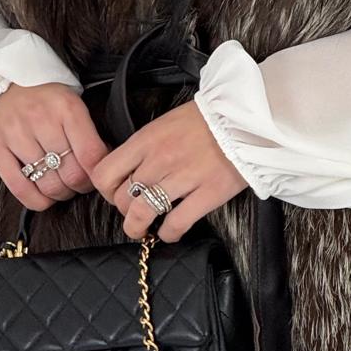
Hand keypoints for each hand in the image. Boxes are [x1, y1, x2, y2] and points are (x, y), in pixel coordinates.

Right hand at [0, 82, 110, 208]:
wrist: (3, 84)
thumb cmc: (43, 98)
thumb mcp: (72, 103)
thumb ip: (88, 132)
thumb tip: (102, 164)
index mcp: (66, 107)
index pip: (91, 155)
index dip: (98, 174)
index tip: (97, 176)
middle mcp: (40, 119)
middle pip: (71, 174)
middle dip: (80, 186)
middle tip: (79, 183)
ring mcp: (15, 135)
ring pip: (48, 184)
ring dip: (60, 193)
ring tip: (61, 185)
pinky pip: (20, 188)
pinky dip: (37, 200)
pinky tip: (43, 195)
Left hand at [89, 99, 248, 241]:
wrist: (244, 117)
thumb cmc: (206, 119)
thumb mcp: (166, 123)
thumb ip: (146, 146)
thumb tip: (131, 169)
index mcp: (146, 140)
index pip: (105, 173)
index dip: (106, 190)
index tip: (115, 194)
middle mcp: (159, 159)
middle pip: (123, 198)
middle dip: (125, 211)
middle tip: (135, 212)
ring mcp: (183, 177)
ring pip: (143, 214)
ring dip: (138, 228)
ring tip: (144, 230)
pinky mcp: (207, 193)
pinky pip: (176, 223)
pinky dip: (168, 234)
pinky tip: (171, 232)